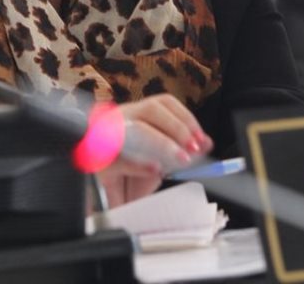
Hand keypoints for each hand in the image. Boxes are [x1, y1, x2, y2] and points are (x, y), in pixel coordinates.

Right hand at [97, 94, 213, 206]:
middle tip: (194, 149)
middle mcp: (120, 119)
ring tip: (181, 160)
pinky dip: (140, 164)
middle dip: (178, 128)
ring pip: (136, 129)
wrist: (99, 199)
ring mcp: (105, 137)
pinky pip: (121, 159)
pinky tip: (154, 170)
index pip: (164, 103)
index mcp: (134, 115)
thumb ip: (180, 150)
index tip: (201, 139)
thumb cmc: (129, 178)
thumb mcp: (159, 162)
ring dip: (163, 143)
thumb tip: (207, 142)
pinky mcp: (97, 161)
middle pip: (151, 110)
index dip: (186, 118)